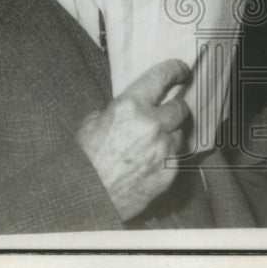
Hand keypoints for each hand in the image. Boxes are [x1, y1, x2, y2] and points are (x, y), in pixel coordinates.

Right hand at [76, 58, 190, 220]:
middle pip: (180, 107)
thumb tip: (132, 108)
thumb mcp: (92, 122)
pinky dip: (167, 157)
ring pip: (179, 133)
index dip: (176, 70)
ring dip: (170, 135)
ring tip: (153, 144)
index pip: (162, 77)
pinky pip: (175, 157)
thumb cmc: (84, 160)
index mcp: (130, 106)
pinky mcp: (169, 171)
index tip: (182, 69)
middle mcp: (152, 123)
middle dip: (174, 108)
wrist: (86, 198)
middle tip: (167, 112)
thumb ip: (117, 110)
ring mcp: (163, 148)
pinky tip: (151, 163)